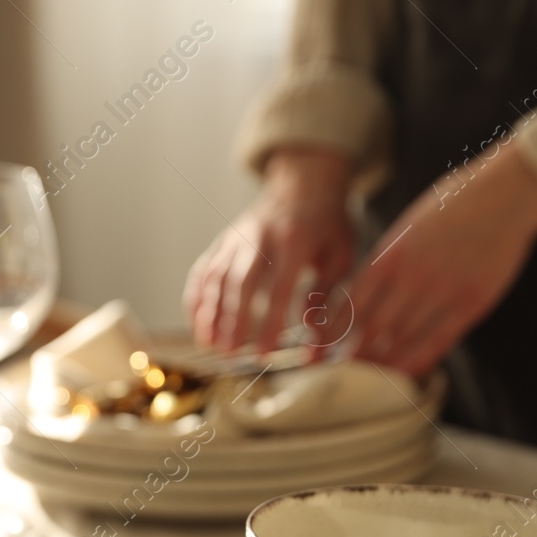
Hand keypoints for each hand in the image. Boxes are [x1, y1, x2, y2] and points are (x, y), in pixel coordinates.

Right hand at [183, 146, 353, 351]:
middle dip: (232, 320)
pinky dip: (196, 298)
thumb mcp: (340, 254)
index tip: (265, 352)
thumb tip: (312, 332)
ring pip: (216, 277)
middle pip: (240, 283)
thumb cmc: (326, 225)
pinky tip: (197, 323)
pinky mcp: (223, 241)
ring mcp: (236, 237)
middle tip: (230, 352)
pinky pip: (203, 270)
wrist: (304, 184)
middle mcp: (259, 236)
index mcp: (294, 240)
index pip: (279, 288)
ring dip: (210, 313)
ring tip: (210, 345)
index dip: (270, 323)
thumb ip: (326, 292)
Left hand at [349, 143, 536, 377]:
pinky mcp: (471, 305)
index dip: (331, 333)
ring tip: (365, 380)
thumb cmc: (456, 205)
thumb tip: (362, 295)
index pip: (350, 305)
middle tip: (336, 373)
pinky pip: (437, 344)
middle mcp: (411, 278)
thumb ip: (386, 262)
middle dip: (349, 355)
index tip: (318, 349)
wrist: (507, 192)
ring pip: (401, 342)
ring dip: (380, 364)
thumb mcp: (408, 227)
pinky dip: (416, 362)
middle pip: (370, 331)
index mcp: (390, 256)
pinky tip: (403, 373)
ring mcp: (442, 293)